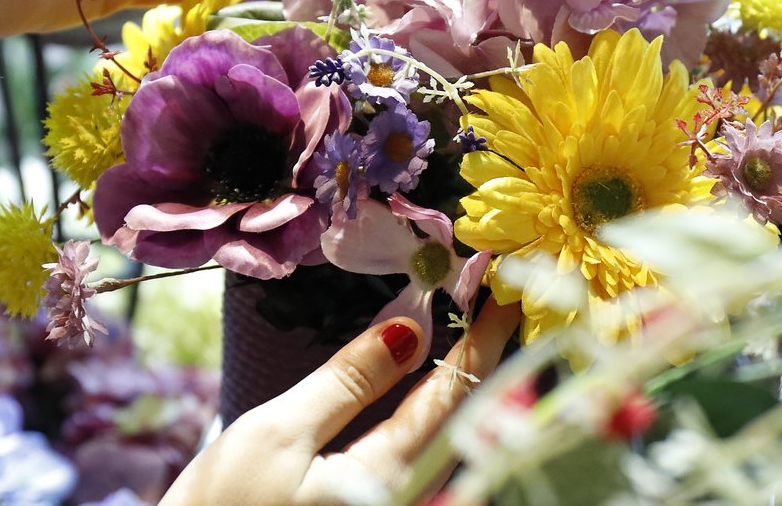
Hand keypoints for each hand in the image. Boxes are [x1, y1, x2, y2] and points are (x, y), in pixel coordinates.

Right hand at [160, 298, 521, 505]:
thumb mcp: (277, 434)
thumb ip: (348, 382)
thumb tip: (410, 328)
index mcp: (386, 479)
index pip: (449, 396)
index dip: (480, 342)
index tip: (503, 296)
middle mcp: (405, 501)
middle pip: (460, 422)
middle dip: (480, 362)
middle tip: (495, 307)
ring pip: (447, 446)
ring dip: (462, 389)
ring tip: (473, 339)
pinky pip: (421, 465)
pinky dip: (433, 421)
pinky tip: (432, 395)